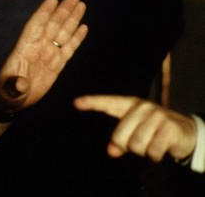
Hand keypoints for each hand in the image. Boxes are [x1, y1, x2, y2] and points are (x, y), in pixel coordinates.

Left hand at [0, 0, 87, 111]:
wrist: (12, 100)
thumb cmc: (5, 92)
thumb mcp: (8, 90)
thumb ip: (14, 86)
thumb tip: (20, 84)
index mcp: (24, 49)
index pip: (34, 27)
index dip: (43, 13)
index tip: (52, 0)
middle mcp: (37, 48)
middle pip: (52, 26)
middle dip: (62, 11)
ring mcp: (48, 55)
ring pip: (62, 34)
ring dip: (71, 19)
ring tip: (81, 5)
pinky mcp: (56, 65)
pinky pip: (68, 49)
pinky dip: (76, 38)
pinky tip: (84, 26)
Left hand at [74, 95, 196, 162]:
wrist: (183, 130)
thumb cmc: (152, 130)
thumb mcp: (135, 132)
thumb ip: (119, 140)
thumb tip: (111, 151)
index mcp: (129, 104)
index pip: (107, 103)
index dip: (92, 102)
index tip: (76, 103)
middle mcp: (142, 107)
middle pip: (120, 136)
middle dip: (127, 147)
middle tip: (139, 144)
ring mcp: (157, 115)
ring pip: (137, 145)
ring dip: (144, 152)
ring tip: (151, 144)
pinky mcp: (169, 127)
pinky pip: (153, 150)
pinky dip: (156, 155)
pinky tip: (161, 149)